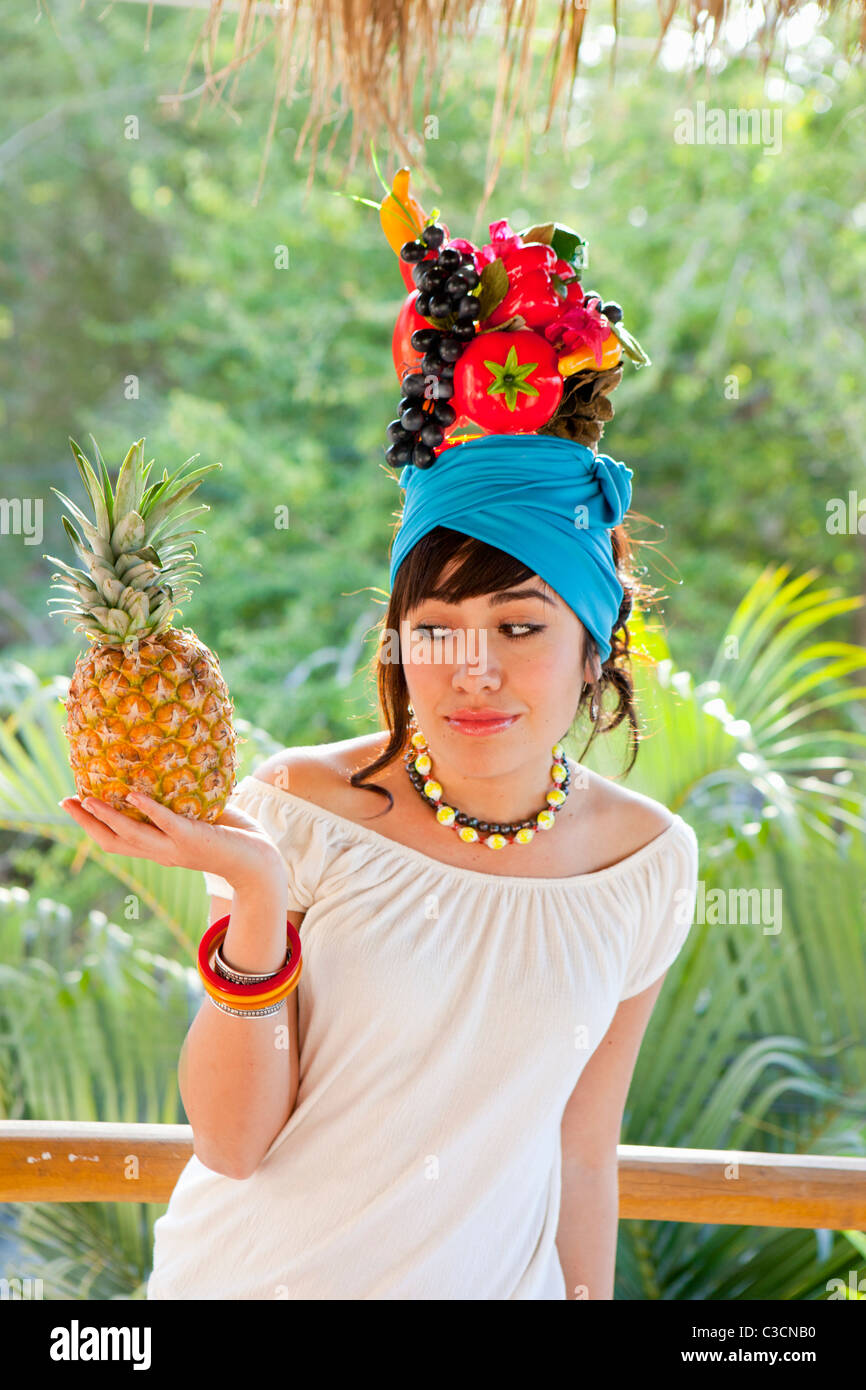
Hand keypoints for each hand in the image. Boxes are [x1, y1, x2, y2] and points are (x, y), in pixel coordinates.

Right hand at [59, 791, 287, 891]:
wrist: (261, 863)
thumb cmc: (235, 837)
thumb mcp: (201, 818)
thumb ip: (183, 802)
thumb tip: (171, 767)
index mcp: (160, 849)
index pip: (116, 840)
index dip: (91, 825)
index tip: (71, 805)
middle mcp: (162, 853)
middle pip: (113, 841)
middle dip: (86, 823)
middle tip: (65, 802)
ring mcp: (175, 848)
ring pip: (132, 834)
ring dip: (107, 816)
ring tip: (87, 798)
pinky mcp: (192, 839)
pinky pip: (166, 822)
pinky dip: (147, 808)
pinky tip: (131, 792)